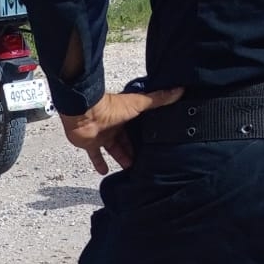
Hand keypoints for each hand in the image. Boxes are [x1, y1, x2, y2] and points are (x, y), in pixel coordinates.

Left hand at [60, 87, 183, 174]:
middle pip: (126, 140)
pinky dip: (99, 164)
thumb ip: (158, 100)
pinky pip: (95, 156)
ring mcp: (102, 135)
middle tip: (144, 161)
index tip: (154, 144)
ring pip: (114, 149)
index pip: (138, 127)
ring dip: (121, 158)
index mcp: (126, 115)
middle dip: (134, 150)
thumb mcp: (139, 103)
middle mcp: (115, 126)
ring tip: (131, 169)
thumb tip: (178, 91)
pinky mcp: (91, 144)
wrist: (84, 113)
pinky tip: (105, 172)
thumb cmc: (110, 107)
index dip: (145, 135)